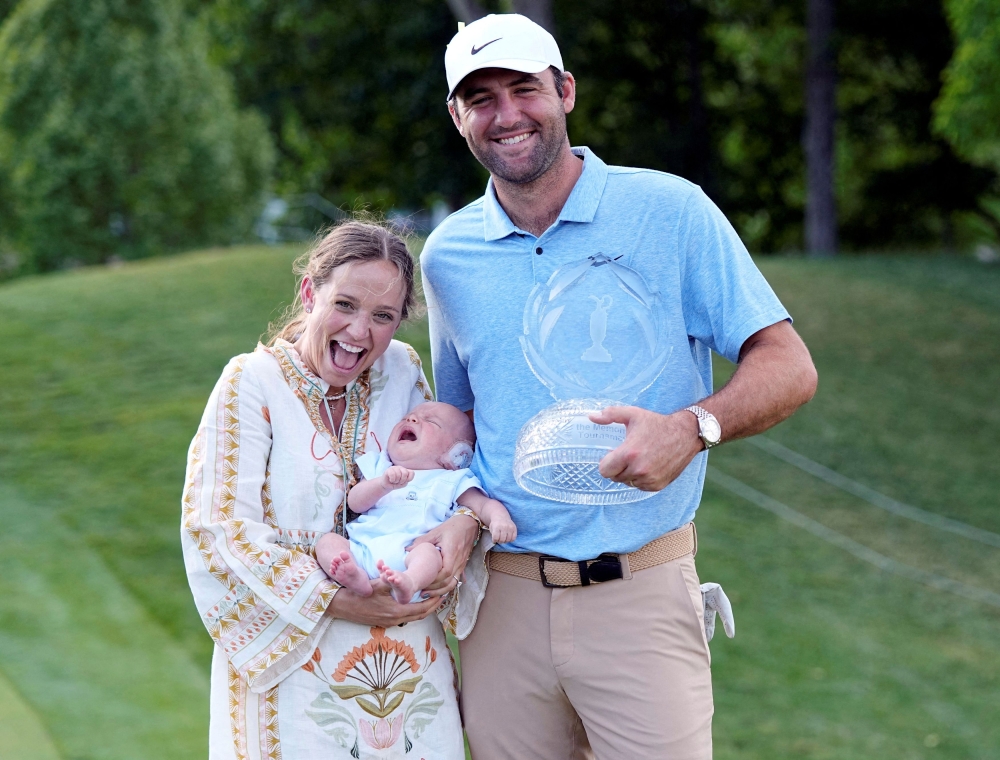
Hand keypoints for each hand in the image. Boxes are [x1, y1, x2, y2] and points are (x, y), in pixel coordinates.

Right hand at [326, 578, 440, 626]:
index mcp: (397, 611)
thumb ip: (392, 580)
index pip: (422, 608)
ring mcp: (389, 622)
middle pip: (421, 615)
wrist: (342, 605)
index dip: (434, 601)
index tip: (443, 593)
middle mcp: (395, 619)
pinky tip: (412, 603)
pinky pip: (404, 618)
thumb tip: (402, 575)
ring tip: (430, 598)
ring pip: (412, 617)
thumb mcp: (378, 584)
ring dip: (423, 609)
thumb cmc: (360, 593)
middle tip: (442, 597)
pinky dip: (412, 611)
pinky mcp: (383, 622)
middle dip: (433, 606)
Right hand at [382, 466, 414, 489]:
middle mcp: (401, 468)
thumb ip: (406, 481)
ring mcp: (394, 468)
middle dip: (402, 480)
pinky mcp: (388, 470)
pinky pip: (392, 474)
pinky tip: (391, 480)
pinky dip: (392, 480)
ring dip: (396, 481)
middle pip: (405, 473)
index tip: (405, 482)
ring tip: (394, 481)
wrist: (386, 486)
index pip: (412, 472)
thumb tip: (405, 478)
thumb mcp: (403, 484)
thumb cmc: (395, 484)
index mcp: (405, 471)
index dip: (409, 479)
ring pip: (398, 474)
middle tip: (398, 482)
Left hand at [407, 513, 478, 596]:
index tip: (423, 581)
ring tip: (428, 593)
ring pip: (453, 583)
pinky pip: (456, 580)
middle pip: (449, 581)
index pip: (446, 572)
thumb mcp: (436, 532)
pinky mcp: (462, 566)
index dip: (435, 579)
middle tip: (422, 591)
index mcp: (452, 552)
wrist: (469, 524)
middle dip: (435, 588)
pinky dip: (447, 587)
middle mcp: (458, 561)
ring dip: (441, 590)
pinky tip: (438, 590)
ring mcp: (462, 565)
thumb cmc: (452, 527)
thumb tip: (407, 550)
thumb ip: (422, 541)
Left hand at [487, 512, 516, 543]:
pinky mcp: (514, 528)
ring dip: (505, 541)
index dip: (494, 541)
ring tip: (503, 538)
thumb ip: (493, 535)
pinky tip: (507, 537)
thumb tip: (495, 542)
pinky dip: (510, 540)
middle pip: (502, 540)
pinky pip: (513, 538)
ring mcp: (510, 527)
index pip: (495, 538)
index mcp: (497, 527)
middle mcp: (504, 527)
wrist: (501, 517)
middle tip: (499, 540)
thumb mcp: (491, 528)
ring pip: (508, 540)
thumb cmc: (495, 524)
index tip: (494, 540)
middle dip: (499, 541)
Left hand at [588, 406, 702, 490]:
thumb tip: (591, 417)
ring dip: (629, 474)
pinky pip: (640, 486)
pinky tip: (647, 465)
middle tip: (627, 455)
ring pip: (628, 483)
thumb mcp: (633, 414)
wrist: (686, 434)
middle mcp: (639, 470)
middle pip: (615, 478)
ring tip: (638, 460)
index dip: (606, 462)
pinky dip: (640, 479)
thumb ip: (610, 415)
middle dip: (617, 468)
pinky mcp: (658, 485)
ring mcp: (649, 480)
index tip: (612, 454)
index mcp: (629, 453)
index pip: (604, 470)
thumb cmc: (658, 424)